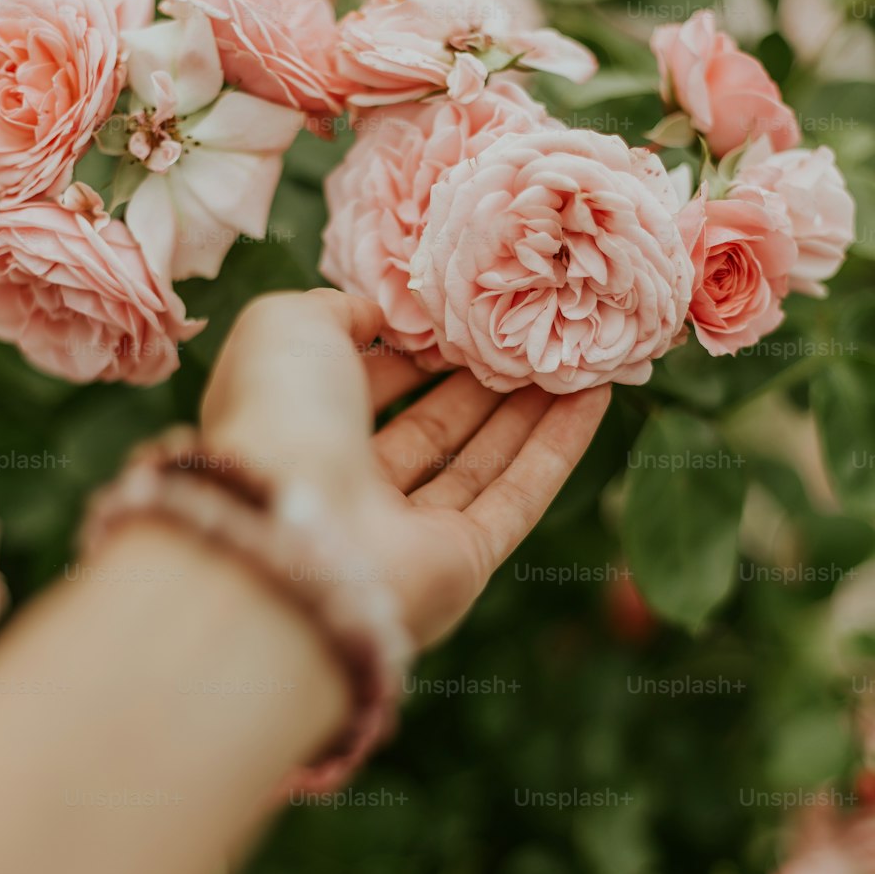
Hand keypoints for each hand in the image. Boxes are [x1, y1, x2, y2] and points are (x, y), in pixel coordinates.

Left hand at [203, 289, 609, 648]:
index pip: (361, 387)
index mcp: (295, 434)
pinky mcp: (462, 562)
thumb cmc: (278, 415)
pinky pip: (518, 496)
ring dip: (528, 408)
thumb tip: (381, 315)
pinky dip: (558, 448)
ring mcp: (407, 533)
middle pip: (428, 428)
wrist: (296, 531)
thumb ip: (335, 311)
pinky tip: (596, 397)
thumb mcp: (287, 328)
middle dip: (480, 380)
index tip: (463, 312)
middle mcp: (349, 487)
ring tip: (575, 354)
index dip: (411, 349)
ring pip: (479, 461)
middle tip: (532, 330)